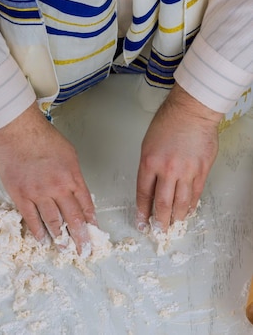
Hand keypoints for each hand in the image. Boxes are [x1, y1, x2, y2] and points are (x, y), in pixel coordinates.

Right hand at [0, 102, 96, 253]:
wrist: (19, 132)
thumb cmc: (43, 138)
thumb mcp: (69, 154)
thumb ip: (73, 175)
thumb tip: (77, 192)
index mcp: (72, 177)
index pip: (86, 206)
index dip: (91, 223)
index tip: (95, 235)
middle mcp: (58, 188)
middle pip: (73, 219)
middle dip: (81, 238)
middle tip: (84, 251)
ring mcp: (39, 193)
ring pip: (53, 222)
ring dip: (60, 238)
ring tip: (64, 249)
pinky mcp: (21, 195)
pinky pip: (31, 218)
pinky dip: (38, 231)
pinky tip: (42, 239)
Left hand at [136, 83, 221, 231]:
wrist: (191, 112)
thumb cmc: (167, 122)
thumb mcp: (148, 144)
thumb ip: (149, 166)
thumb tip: (151, 187)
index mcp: (149, 162)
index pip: (143, 193)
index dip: (142, 210)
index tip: (141, 221)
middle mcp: (167, 169)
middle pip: (162, 203)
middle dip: (159, 221)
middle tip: (158, 230)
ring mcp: (186, 171)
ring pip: (180, 203)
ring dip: (176, 217)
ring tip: (172, 225)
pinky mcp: (202, 170)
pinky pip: (195, 194)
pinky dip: (190, 206)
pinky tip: (187, 212)